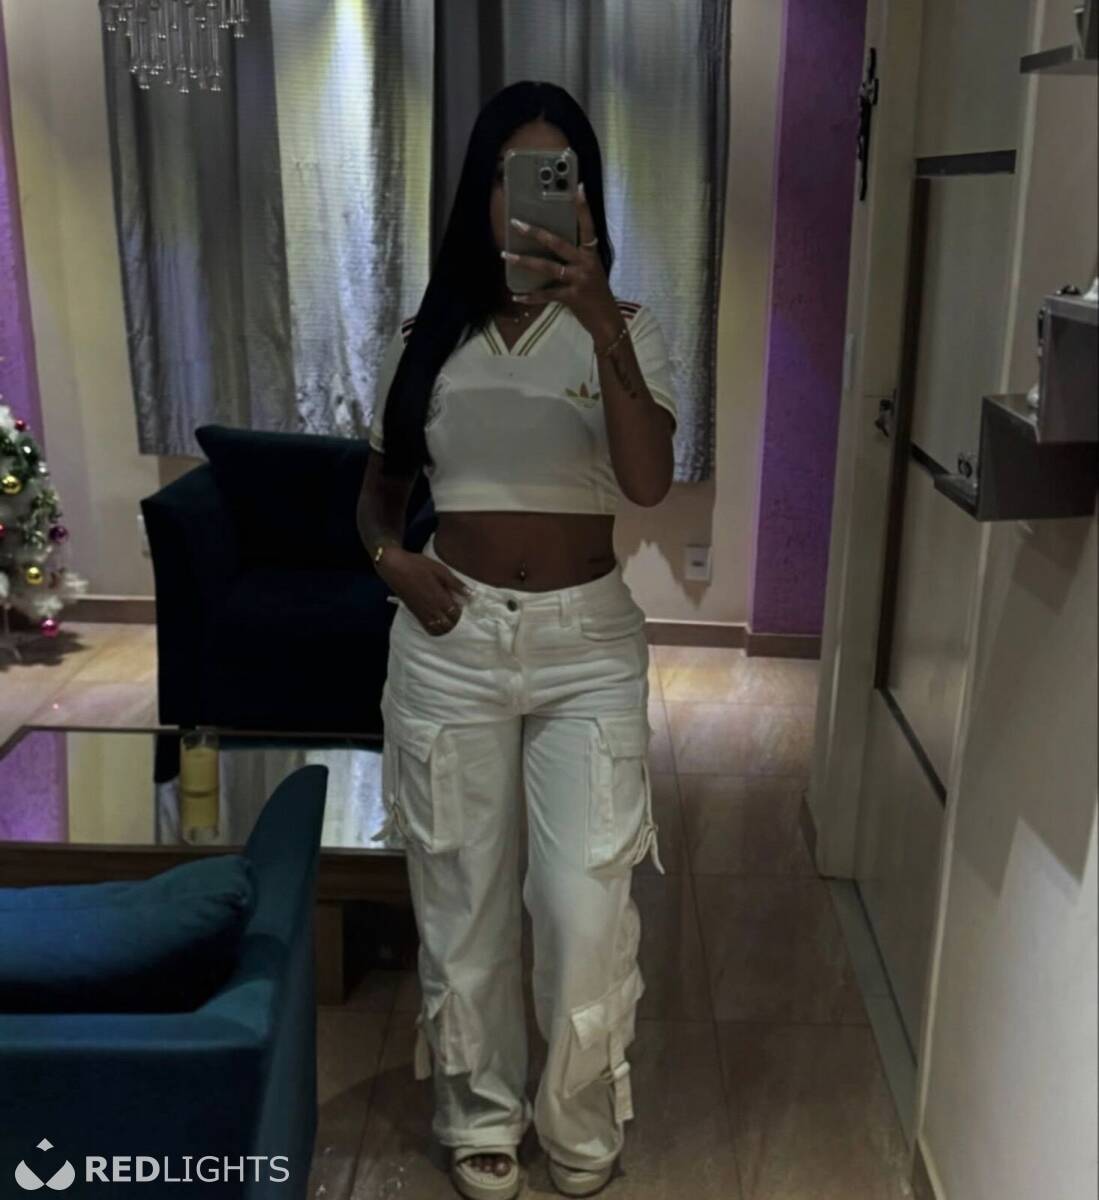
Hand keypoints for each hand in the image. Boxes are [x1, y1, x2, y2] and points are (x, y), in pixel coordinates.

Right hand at [383, 551, 472, 636]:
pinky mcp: (415, 613)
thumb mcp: (440, 570)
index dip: (462, 613)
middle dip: (455, 621)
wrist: (395, 568)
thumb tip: (471, 593)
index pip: (455, 614)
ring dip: (446, 627)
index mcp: (439, 598)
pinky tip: (439, 622)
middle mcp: (431, 609)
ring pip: (438, 629)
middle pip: (448, 625)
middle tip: (458, 613)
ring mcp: (422, 612)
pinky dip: (435, 629)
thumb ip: (455, 583)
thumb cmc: (418, 566)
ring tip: (449, 618)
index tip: (464, 606)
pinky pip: (427, 628)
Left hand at [502, 183, 622, 345]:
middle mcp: (585, 263)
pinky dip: (530, 297)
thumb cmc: (596, 293)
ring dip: (524, 261)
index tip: (578, 188)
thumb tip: (549, 246)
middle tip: (516, 223)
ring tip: (506, 256)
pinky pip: (546, 295)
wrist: (606, 320)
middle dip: (536, 232)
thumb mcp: (591, 271)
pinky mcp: (572, 297)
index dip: (583, 208)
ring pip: (547, 267)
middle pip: (558, 243)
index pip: (588, 227)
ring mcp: (578, 280)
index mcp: (591, 254)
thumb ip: (575, 258)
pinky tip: (516, 296)